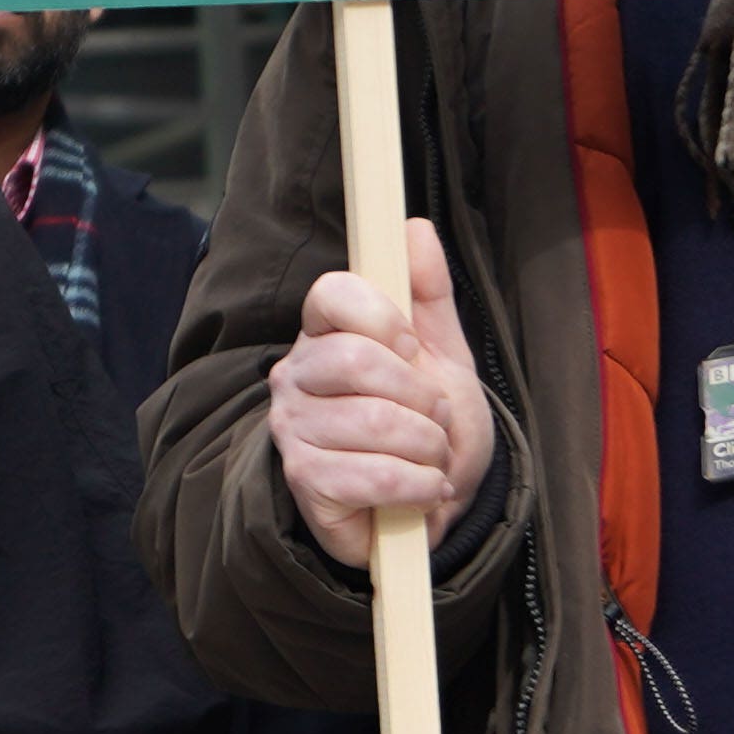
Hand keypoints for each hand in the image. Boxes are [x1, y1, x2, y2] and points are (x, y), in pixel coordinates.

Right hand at [264, 220, 495, 570]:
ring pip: (373, 422)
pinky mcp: (304, 482)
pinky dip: (418, 486)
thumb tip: (413, 228)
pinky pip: (372, 476)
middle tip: (433, 417)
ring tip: (430, 459)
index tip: (412, 348)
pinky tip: (422, 489)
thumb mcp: (441, 355)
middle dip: (421, 396)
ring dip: (427, 448)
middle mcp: (294, 375)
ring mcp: (293, 429)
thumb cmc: (426, 424)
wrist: (425, 505)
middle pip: (355, 360)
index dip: (383, 319)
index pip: (331, 295)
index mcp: (323, 334)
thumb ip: (427, 293)